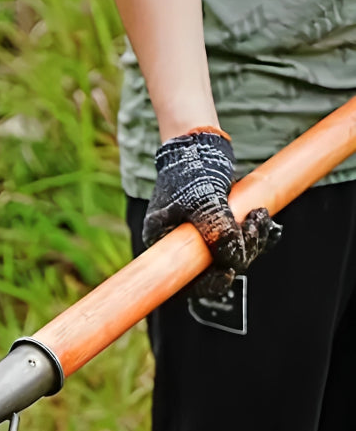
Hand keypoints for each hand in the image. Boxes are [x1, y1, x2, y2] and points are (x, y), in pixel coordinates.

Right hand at [143, 129, 281, 296]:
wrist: (199, 145)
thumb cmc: (190, 171)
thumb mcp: (201, 199)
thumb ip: (216, 230)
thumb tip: (234, 259)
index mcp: (163, 245)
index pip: (182, 281)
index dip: (206, 285)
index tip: (227, 273)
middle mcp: (181, 247)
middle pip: (212, 271)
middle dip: (239, 255)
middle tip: (253, 228)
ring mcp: (202, 238)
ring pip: (231, 257)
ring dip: (253, 242)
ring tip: (260, 216)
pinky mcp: (221, 228)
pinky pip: (242, 244)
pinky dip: (258, 237)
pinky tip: (266, 223)